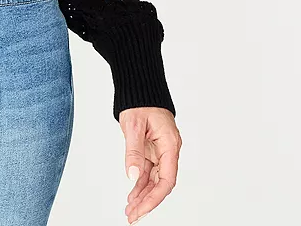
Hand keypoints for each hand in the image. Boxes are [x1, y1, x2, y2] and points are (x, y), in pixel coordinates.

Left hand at [119, 106, 180, 222]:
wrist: (139, 86)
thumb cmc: (140, 101)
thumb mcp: (134, 125)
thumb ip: (134, 152)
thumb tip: (133, 177)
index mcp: (170, 145)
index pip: (166, 180)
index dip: (154, 198)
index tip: (141, 209)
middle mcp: (168, 150)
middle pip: (161, 183)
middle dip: (147, 202)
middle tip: (132, 216)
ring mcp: (160, 150)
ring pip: (153, 179)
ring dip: (142, 195)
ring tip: (130, 210)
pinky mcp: (152, 149)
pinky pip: (147, 170)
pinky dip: (140, 183)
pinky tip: (132, 194)